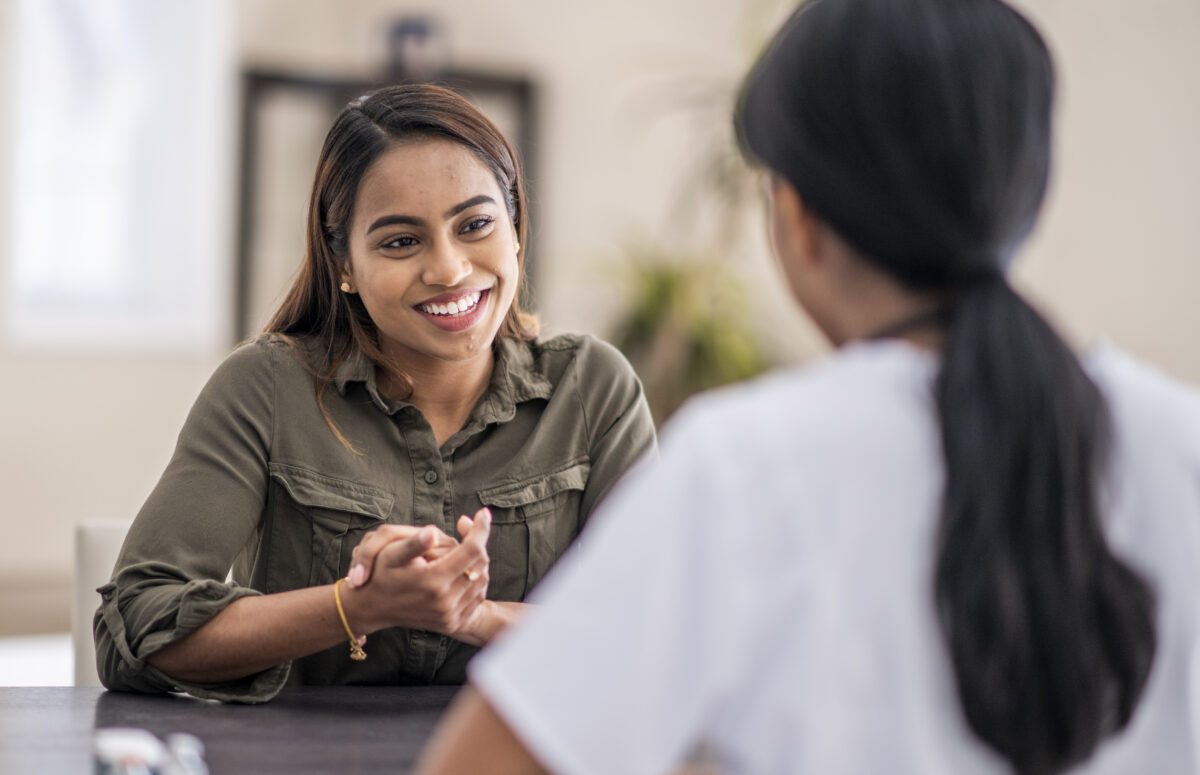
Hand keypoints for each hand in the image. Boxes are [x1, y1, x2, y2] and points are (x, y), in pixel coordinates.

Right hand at [343, 508, 491, 636]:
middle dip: (478, 542)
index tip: (483, 513)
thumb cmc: (380, 574)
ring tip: (463, 548)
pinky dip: (475, 580)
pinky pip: (477, 598)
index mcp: (433, 581)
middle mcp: (445, 602)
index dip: (480, 528)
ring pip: (481, 580)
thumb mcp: (390, 554)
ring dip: (477, 561)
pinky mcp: (452, 623)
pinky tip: (463, 568)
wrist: (373, 607)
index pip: (472, 550)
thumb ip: (414, 543)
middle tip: (468, 528)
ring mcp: (450, 616)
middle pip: (480, 564)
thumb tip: (433, 533)